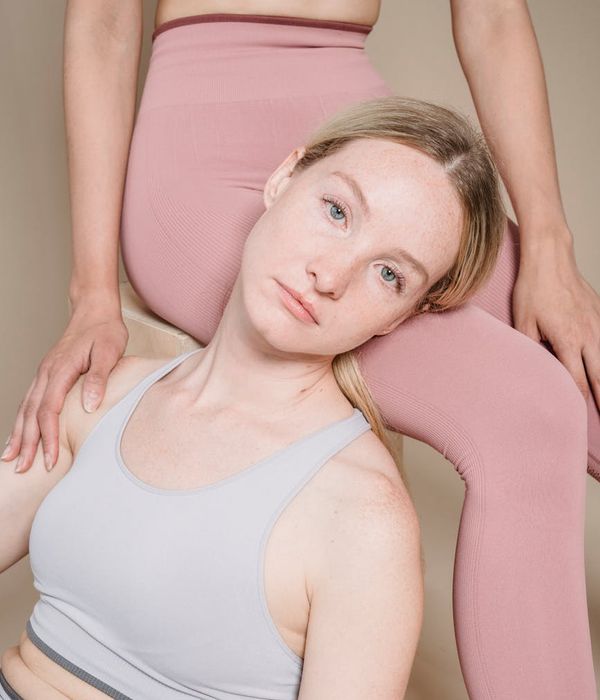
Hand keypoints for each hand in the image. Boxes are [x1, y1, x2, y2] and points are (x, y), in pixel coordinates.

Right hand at [1, 298, 128, 472]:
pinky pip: (29, 401)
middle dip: (27, 443)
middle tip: (23, 470)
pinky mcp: (47, 375)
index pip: (49, 410)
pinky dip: (21, 421)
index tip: (49, 459)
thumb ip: (99, 378)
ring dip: (19, 435)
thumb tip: (90, 406)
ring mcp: (44, 374)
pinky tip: (19, 435)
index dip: (48, 437)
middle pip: (31, 414)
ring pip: (25, 408)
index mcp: (61, 370)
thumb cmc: (105, 331)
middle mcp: (47, 373)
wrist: (94, 312)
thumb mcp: (109, 351)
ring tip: (12, 459)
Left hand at [513, 231, 599, 408]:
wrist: (550, 259)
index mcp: (568, 340)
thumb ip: (529, 348)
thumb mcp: (523, 322)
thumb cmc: (533, 290)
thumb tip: (530, 368)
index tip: (577, 415)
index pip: (576, 380)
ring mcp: (598, 323)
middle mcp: (589, 335)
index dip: (578, 400)